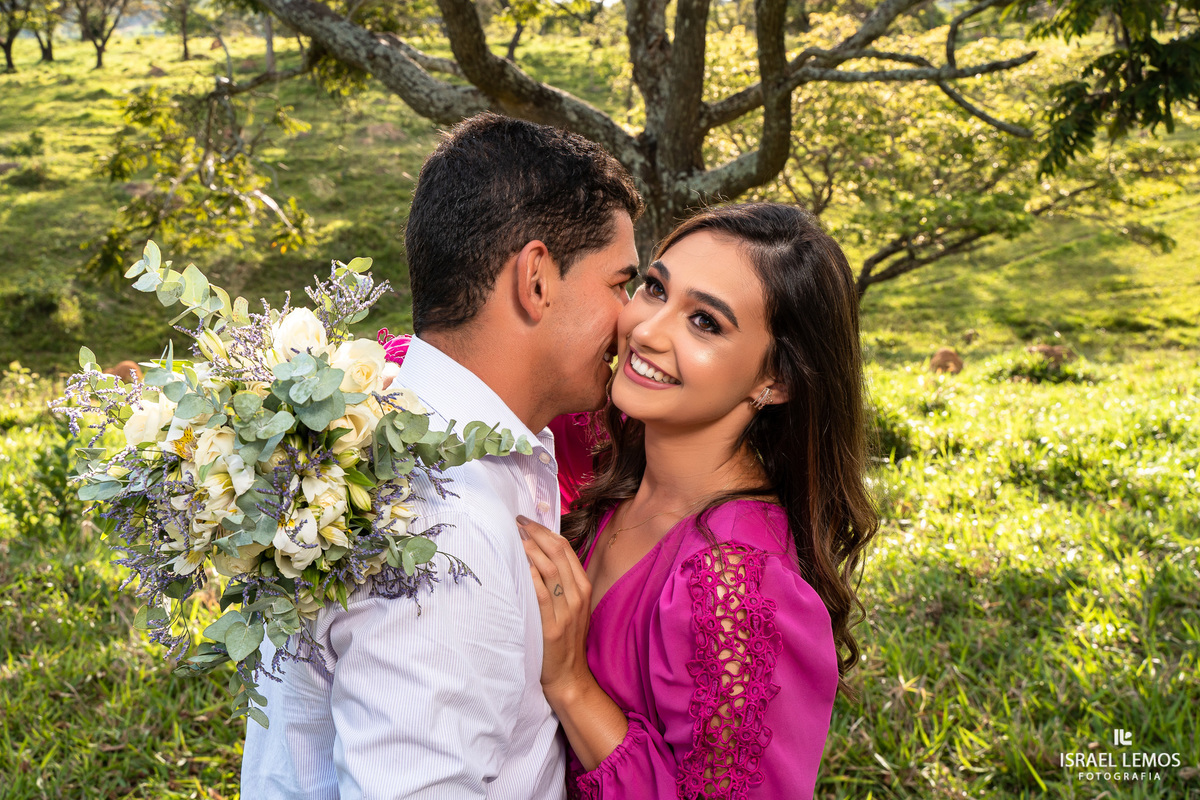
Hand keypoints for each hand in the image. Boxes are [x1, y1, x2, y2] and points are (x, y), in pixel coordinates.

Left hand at [517, 514, 592, 705]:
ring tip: (514, 538)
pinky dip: (531, 577)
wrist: (569, 677)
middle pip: (558, 553)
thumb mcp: (569, 607)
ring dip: (531, 550)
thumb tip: (536, 554)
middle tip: (517, 522)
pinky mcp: (553, 628)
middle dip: (536, 533)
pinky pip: (542, 595)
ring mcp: (567, 612)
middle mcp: (578, 596)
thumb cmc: (564, 640)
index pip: (566, 549)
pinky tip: (519, 566)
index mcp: (582, 588)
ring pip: (551, 569)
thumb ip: (559, 582)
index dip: (545, 531)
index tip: (527, 521)